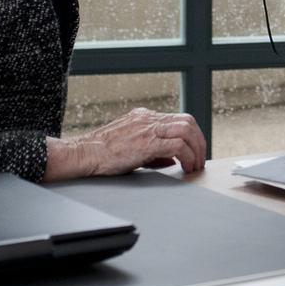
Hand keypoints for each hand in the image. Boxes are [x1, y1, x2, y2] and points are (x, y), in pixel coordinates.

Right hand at [45, 108, 205, 180]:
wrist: (84, 153)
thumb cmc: (102, 153)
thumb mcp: (132, 146)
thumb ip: (154, 151)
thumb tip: (173, 160)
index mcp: (144, 117)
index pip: (179, 118)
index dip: (192, 135)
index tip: (195, 150)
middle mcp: (148, 119)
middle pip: (188, 121)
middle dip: (199, 141)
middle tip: (200, 159)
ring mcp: (148, 129)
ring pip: (186, 130)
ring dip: (196, 149)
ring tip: (195, 166)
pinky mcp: (146, 143)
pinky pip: (177, 146)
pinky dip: (187, 157)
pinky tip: (185, 168)